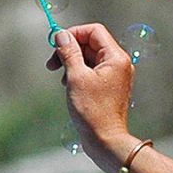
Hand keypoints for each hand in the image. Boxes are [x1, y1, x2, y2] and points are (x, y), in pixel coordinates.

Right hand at [47, 23, 136, 163]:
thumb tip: (61, 35)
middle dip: (70, 50)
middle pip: (91, 44)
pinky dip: (78, 74)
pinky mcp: (109, 87)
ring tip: (62, 80)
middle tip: (52, 64)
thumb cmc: (93, 111)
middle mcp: (119, 64)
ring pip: (90, 58)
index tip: (57, 44)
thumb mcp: (76, 77)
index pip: (94, 31)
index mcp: (116, 57)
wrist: (105, 140)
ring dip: (72, 63)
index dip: (74, 33)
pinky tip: (69, 86)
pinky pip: (92, 71)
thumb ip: (69, 52)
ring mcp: (115, 76)